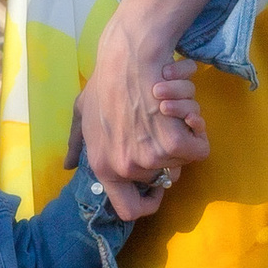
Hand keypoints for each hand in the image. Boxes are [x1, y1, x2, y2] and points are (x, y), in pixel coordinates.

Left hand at [75, 12, 209, 221]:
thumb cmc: (105, 81)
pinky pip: (199, 148)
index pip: (129, 211)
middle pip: (164, 178)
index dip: (149, 201)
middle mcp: (125, 167)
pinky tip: (184, 110)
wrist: (127, 57)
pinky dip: (197, 128)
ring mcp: (149, 157)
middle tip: (164, 128)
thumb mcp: (81, 113)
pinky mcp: (172, 142)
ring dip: (183, 135)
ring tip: (169, 108)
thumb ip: (76, 143)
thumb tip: (68, 165)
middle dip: (169, 156)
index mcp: (102, 166)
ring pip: (183, 160)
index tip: (158, 186)